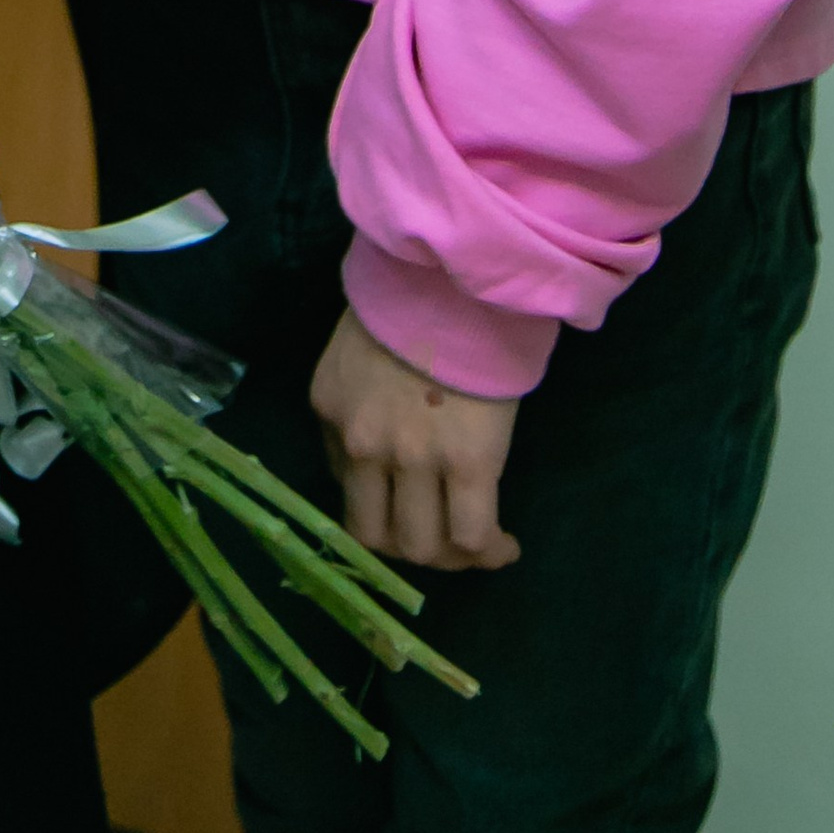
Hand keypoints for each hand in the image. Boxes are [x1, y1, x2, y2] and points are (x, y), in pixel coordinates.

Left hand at [308, 307, 522, 572]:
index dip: (381, 512)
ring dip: (451, 558)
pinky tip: (504, 546)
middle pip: (377, 539)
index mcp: (329, 410)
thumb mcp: (356, 353)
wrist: (457, 274)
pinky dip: (488, 552)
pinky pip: (471, 535)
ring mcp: (413, 458)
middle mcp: (361, 444)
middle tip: (442, 540)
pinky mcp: (467, 462)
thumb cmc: (413, 300)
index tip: (408, 508)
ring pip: (423, 548)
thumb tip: (379, 459)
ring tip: (476, 544)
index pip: (344, 494)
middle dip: (412, 551)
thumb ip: (357, 406)